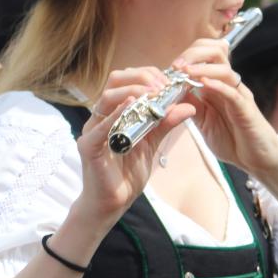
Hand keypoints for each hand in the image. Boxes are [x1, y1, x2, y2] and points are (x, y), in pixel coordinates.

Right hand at [75, 67, 194, 224]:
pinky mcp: (89, 148)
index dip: (148, 74)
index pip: (126, 80)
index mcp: (113, 113)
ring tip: (154, 94)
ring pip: (107, 99)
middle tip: (163, 85)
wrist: (113, 202)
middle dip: (142, 77)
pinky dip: (116, 114)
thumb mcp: (152, 143)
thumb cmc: (127, 173)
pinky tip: (132, 106)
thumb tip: (188, 105)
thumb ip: (166, 123)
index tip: (170, 80)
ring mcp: (92, 131)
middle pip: (115, 82)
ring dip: (133, 92)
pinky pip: (100, 128)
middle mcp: (100, 117)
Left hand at [173, 38, 277, 177]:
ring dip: (202, 68)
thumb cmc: (230, 138)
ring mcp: (238, 96)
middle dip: (193, 55)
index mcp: (217, 85)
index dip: (187, 56)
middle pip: (216, 53)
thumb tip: (170, 91)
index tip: (170, 67)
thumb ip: (189, 104)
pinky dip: (218, 86)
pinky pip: (234, 93)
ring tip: (185, 72)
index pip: (206, 56)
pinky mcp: (246, 110)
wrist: (254, 159)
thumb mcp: (202, 120)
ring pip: (224, 70)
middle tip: (176, 66)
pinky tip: (203, 84)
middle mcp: (229, 85)